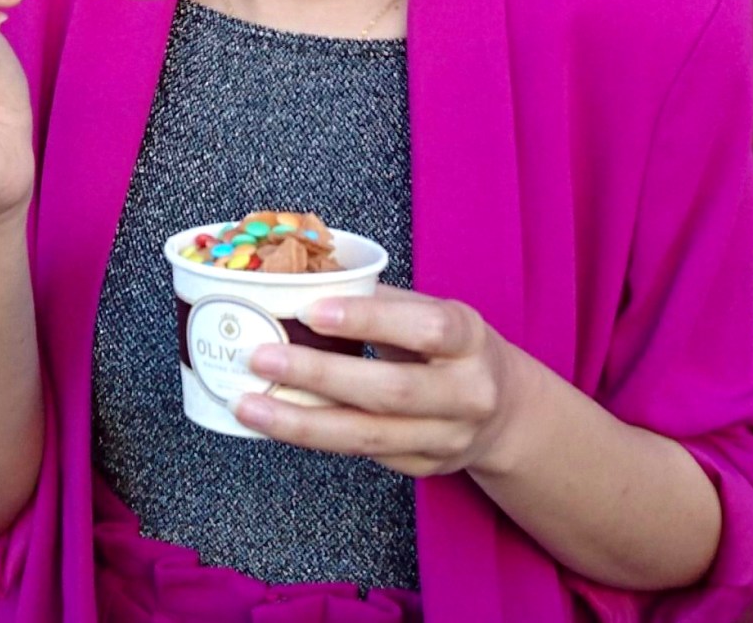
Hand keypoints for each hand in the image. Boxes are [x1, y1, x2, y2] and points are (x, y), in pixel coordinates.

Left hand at [234, 285, 526, 477]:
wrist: (505, 410)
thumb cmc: (453, 346)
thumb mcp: (436, 311)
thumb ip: (384, 303)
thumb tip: (308, 284)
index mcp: (470, 338)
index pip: (424, 328)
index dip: (367, 319)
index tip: (311, 309)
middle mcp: (466, 394)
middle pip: (389, 390)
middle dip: (318, 376)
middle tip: (260, 358)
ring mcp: (446, 439)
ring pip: (367, 436)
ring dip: (300, 422)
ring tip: (248, 405)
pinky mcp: (423, 468)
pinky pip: (362, 453)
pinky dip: (314, 438)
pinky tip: (277, 423)